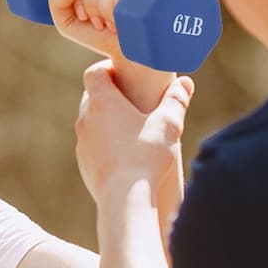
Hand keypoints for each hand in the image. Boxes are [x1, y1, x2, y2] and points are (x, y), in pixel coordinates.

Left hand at [48, 0, 175, 113]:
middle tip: (101, 24)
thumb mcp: (70, 25)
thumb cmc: (102, 36)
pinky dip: (125, 1)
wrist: (132, 54)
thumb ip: (57, 4)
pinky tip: (127, 16)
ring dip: (109, 6)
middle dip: (93, 3)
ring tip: (115, 23)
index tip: (86, 16)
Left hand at [75, 61, 193, 202]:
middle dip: (110, 95)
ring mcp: (82, 144)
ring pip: (91, 123)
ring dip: (107, 121)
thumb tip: (185, 83)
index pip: (93, 73)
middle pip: (91, 97)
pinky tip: (125, 153)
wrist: (125, 197)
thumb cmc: (146, 155)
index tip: (124, 74)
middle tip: (133, 100)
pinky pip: (92, 146)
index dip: (107, 69)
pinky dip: (104, 143)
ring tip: (131, 128)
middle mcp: (86, 120)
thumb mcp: (168, 124)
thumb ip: (176, 100)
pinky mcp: (84, 164)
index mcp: (102, 103)